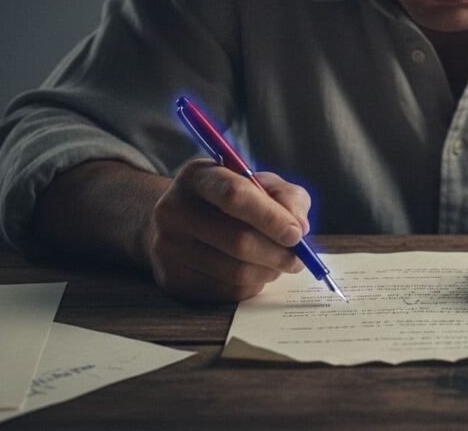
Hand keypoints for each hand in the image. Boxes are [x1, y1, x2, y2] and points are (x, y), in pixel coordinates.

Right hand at [145, 159, 310, 301]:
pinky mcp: (172, 279)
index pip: (234, 195)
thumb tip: (299, 227)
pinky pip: (227, 291)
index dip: (270, 217)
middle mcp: (173, 209)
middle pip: (238, 240)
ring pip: (236, 271)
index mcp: (197, 176)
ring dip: (269, 271)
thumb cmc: (229, 202)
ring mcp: (168, 247)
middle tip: (299, 258)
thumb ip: (287, 197)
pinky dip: (253, 285)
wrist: (179, 224)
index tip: (296, 234)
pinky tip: (256, 272)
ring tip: (278, 263)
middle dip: (278, 252)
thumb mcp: (259, 184)